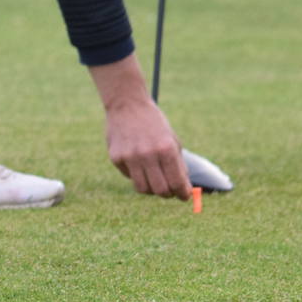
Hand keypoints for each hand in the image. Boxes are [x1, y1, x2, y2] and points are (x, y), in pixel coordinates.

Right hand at [87, 54, 190, 199]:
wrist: (127, 105)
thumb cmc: (154, 124)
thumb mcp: (171, 140)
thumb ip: (178, 165)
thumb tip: (183, 190)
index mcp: (166, 148)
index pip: (176, 182)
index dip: (182, 193)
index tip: (184, 196)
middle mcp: (148, 154)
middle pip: (160, 190)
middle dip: (167, 194)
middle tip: (169, 191)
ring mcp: (130, 157)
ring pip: (143, 189)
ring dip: (151, 188)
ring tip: (153, 178)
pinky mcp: (116, 158)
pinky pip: (129, 176)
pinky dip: (136, 174)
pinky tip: (137, 161)